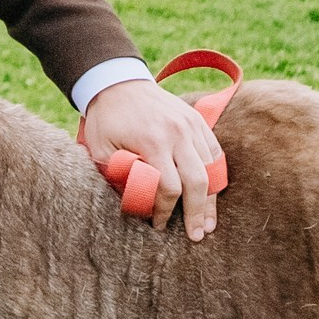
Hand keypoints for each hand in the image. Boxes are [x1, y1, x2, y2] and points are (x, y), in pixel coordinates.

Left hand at [79, 78, 225, 239]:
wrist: (117, 82)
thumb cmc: (107, 120)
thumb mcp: (101, 149)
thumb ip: (118, 176)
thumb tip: (136, 202)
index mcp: (153, 142)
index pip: (169, 187)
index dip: (165, 211)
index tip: (158, 225)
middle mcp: (178, 134)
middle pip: (197, 181)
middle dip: (197, 213)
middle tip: (196, 236)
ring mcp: (192, 125)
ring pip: (211, 169)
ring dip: (211, 200)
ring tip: (209, 224)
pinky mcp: (197, 121)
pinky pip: (215, 153)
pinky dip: (216, 175)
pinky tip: (213, 194)